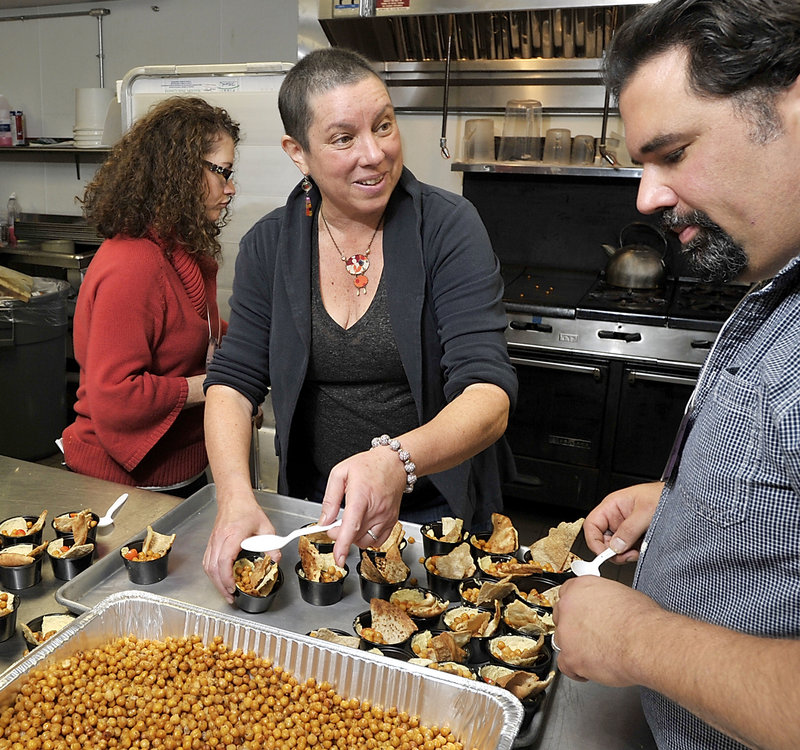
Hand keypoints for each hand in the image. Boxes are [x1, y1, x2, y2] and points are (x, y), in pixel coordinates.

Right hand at [202, 489, 277, 602]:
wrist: (234, 498)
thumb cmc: (247, 510)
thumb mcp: (266, 526)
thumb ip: (272, 544)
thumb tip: (275, 560)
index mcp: (233, 535)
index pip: (224, 561)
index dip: (227, 578)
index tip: (233, 588)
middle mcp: (220, 539)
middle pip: (213, 568)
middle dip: (220, 586)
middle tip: (230, 597)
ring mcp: (213, 540)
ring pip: (207, 566)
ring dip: (215, 581)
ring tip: (225, 591)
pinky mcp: (211, 542)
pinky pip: (206, 561)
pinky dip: (212, 573)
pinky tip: (219, 579)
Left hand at [318, 445, 406, 565]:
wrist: (394, 463)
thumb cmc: (368, 466)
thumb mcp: (340, 473)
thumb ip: (330, 499)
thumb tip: (324, 520)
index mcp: (361, 496)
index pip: (351, 526)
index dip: (343, 545)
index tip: (338, 558)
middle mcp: (376, 509)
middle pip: (355, 536)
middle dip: (340, 535)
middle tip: (334, 523)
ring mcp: (386, 517)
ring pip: (366, 542)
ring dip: (354, 538)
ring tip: (350, 522)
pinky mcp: (392, 521)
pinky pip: (378, 541)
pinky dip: (367, 539)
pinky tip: (362, 527)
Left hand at [553, 576, 664, 685]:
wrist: (646, 642)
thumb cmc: (641, 620)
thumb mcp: (622, 594)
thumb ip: (604, 599)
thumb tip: (607, 606)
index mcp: (580, 588)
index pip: (566, 594)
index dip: (576, 608)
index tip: (581, 615)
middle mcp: (568, 607)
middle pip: (561, 617)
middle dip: (574, 627)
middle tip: (590, 635)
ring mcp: (566, 633)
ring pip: (561, 641)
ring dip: (575, 648)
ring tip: (595, 653)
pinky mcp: (570, 657)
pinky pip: (565, 665)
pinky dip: (577, 670)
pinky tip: (589, 669)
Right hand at [583, 481, 663, 562]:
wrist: (683, 500)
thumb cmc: (662, 496)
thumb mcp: (645, 512)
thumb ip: (629, 530)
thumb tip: (615, 546)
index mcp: (612, 505)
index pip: (591, 525)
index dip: (593, 541)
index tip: (603, 554)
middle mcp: (615, 517)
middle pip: (601, 539)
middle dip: (612, 551)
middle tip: (625, 555)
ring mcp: (624, 527)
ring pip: (614, 547)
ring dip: (624, 553)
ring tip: (637, 550)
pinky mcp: (634, 536)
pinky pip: (627, 549)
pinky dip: (633, 553)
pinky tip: (642, 549)